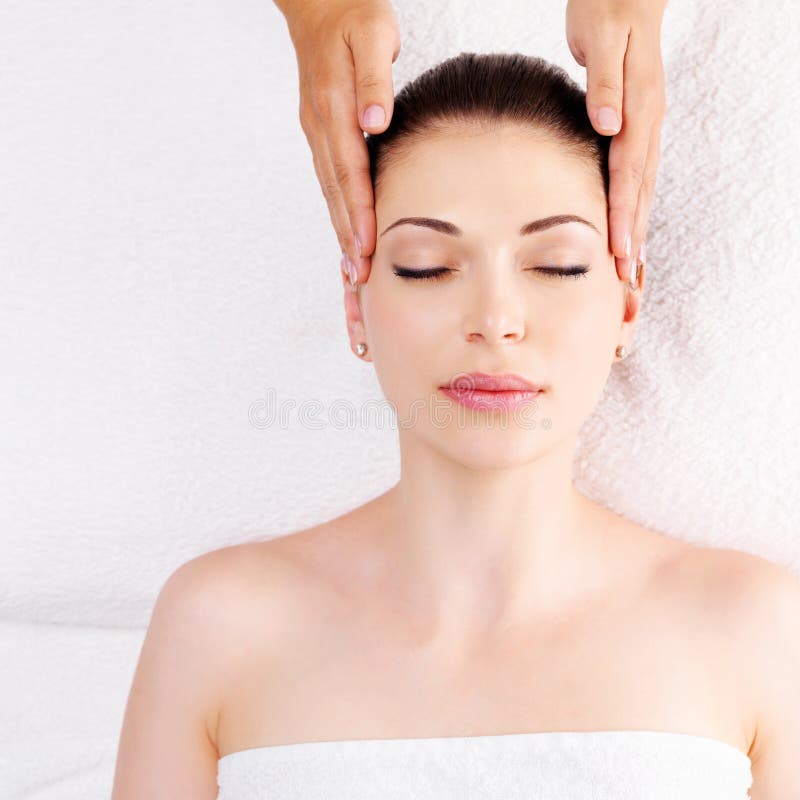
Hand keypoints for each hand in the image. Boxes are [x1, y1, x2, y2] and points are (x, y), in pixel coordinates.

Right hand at [275, 0, 400, 284]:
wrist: (319, 2)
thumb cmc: (354, 15)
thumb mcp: (373, 33)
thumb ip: (373, 77)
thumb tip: (373, 120)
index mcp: (334, 106)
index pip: (349, 170)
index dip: (359, 211)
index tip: (366, 246)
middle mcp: (321, 126)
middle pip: (335, 191)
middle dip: (348, 235)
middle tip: (358, 277)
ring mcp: (317, 131)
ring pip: (329, 190)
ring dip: (340, 229)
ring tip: (351, 267)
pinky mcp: (320, 133)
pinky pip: (328, 179)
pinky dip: (337, 210)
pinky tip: (346, 232)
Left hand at [566, 0, 667, 286]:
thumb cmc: (607, 10)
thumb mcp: (602, 39)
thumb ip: (605, 83)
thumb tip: (607, 123)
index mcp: (638, 109)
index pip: (628, 174)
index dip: (622, 215)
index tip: (617, 253)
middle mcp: (647, 124)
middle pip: (639, 192)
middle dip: (632, 237)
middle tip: (626, 280)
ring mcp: (645, 127)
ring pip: (642, 189)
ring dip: (635, 229)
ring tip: (631, 269)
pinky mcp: (637, 127)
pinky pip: (638, 177)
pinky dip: (633, 208)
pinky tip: (628, 229)